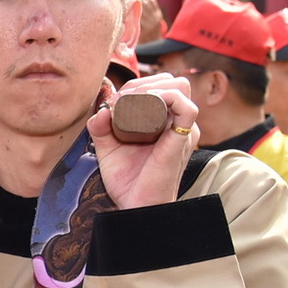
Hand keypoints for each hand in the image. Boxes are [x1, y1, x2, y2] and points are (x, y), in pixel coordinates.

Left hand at [86, 76, 198, 209]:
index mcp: (165, 122)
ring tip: (127, 102)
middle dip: (142, 83)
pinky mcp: (183, 139)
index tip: (112, 101)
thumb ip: (100, 129)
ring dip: (149, 87)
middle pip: (171, 82)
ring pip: (179, 88)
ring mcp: (183, 130)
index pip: (159, 86)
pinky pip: (187, 108)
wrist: (136, 206)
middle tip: (118, 100)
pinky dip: (166, 97)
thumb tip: (100, 110)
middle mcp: (178, 123)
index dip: (135, 85)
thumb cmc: (128, 180)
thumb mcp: (108, 149)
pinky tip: (145, 103)